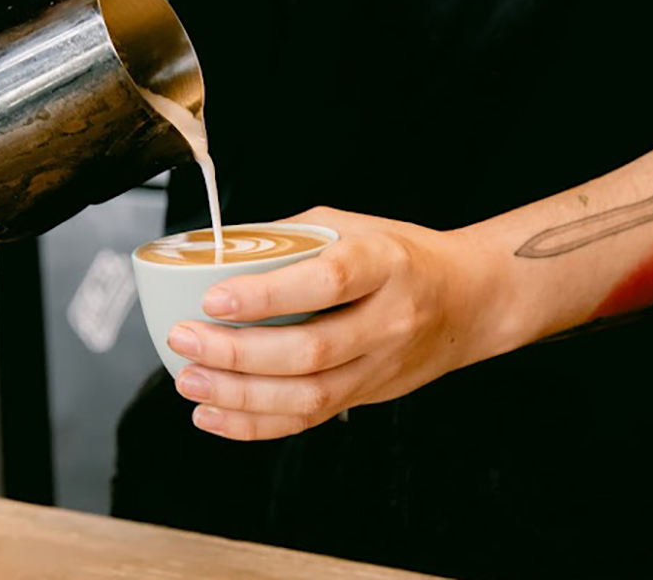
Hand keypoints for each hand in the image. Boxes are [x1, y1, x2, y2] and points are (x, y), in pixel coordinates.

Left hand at [167, 207, 502, 440]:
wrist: (467, 300)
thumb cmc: (403, 255)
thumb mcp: (353, 227)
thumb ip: (292, 239)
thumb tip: (221, 255)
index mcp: (385, 265)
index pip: (326, 283)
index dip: (267, 295)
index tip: (214, 297)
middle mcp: (388, 319)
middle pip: (311, 350)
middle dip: (238, 352)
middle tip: (185, 340)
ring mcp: (382, 365)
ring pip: (308, 395)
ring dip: (240, 395)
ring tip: (190, 380)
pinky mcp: (369, 395)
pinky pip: (310, 420)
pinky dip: (257, 425)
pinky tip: (214, 415)